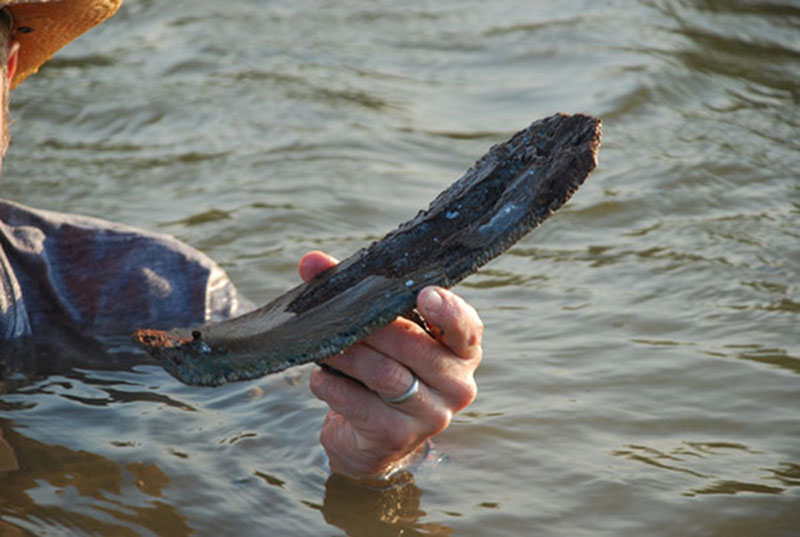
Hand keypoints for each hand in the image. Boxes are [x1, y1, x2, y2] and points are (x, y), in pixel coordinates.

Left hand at [300, 250, 482, 479]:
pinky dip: (333, 386)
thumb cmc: (381, 368)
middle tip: (337, 317)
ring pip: (385, 374)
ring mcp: (432, 415)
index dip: (448, 310)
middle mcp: (458, 384)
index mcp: (462, 351)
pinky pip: (359, 404)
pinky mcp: (398, 436)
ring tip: (324, 346)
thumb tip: (311, 262)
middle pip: (413, 346)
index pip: (466, 327)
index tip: (423, 294)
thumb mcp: (378, 331)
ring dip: (347, 356)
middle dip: (370, 329)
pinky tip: (322, 379)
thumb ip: (352, 293)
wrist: (372, 438)